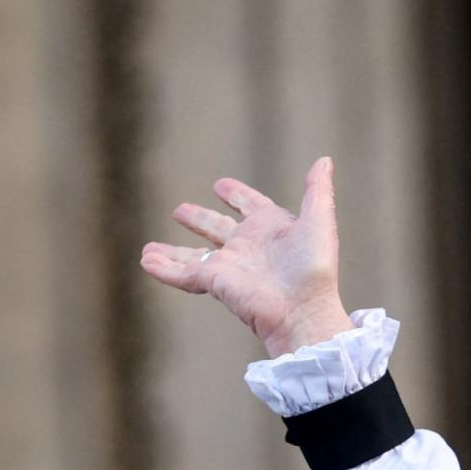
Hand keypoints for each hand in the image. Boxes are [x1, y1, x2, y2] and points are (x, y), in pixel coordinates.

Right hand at [141, 156, 352, 356]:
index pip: (250, 205)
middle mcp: (248, 246)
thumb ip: (318, 191)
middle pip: (216, 228)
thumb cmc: (314, 268)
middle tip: (180, 210)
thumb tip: (324, 160)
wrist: (302, 309)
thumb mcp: (319, 222)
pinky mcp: (214, 281)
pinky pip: (183, 273)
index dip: (237, 195)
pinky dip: (164, 268)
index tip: (221, 186)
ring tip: (148, 248)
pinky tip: (146, 261)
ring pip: (193, 255)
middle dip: (199, 219)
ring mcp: (229, 265)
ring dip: (172, 250)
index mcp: (271, 228)